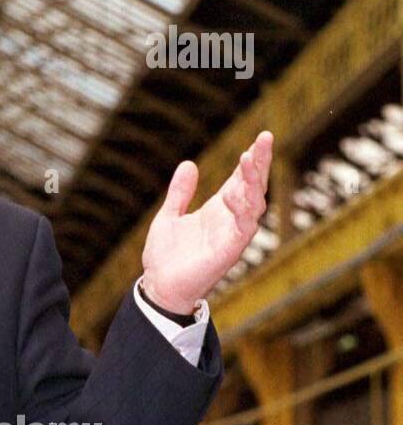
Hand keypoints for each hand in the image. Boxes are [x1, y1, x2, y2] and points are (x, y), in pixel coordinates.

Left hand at [141, 131, 273, 313]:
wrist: (159, 286)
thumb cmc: (166, 256)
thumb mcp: (169, 216)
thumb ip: (180, 193)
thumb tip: (189, 164)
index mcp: (217, 210)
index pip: (240, 180)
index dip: (250, 160)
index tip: (260, 138)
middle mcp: (230, 220)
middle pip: (252, 187)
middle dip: (260, 163)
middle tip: (266, 138)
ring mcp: (232, 235)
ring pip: (254, 204)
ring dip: (254, 181)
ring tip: (251, 157)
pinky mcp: (229, 251)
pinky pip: (244, 228)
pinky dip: (243, 210)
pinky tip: (236, 193)